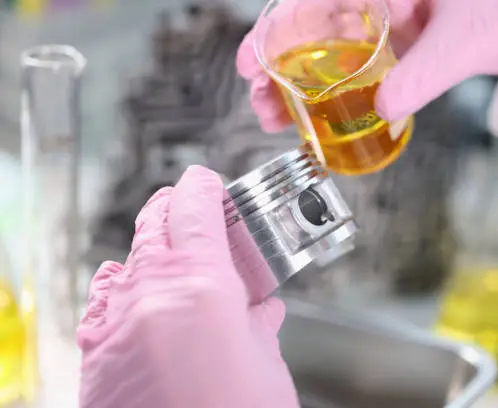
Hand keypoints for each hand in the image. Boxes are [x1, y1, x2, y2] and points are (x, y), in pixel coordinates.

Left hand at [77, 166, 299, 407]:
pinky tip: (129, 292)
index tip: (205, 180)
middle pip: (154, 225)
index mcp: (200, 284)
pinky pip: (101, 299)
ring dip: (147, 246)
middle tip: (187, 203)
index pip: (193, 209)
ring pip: (127, 260)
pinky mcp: (95, 352)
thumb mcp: (265, 366)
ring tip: (165, 251)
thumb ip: (259, 326)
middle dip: (171, 207)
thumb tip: (264, 309)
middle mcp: (150, 291)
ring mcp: (116, 320)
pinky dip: (118, 285)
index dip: (200, 187)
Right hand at [237, 0, 497, 128]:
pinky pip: (366, 66)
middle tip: (262, 100)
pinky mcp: (413, 42)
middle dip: (282, 66)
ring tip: (280, 114)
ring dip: (306, 82)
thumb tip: (384, 112)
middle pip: (318, 26)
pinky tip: (327, 112)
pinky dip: (344, 89)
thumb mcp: (469, 38)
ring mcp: (399, 18)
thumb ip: (422, 74)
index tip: (251, 61)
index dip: (276, 30)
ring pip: (337, 49)